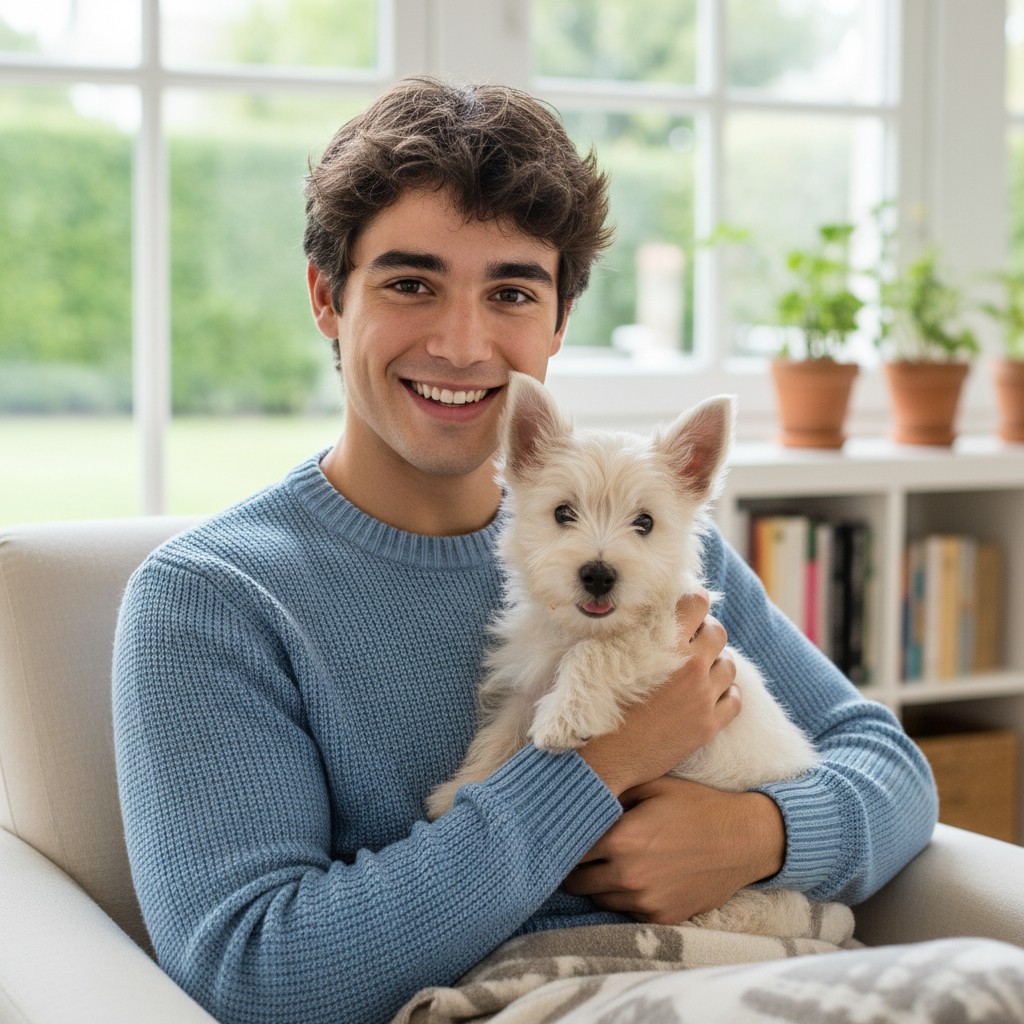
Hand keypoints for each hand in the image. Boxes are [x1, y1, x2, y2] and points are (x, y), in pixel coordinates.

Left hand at [563, 776, 785, 924]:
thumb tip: (581, 792)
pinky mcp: (662, 918)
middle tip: (584, 851)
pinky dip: (625, 898)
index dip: (566, 840)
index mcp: (621, 839)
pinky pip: (626, 912)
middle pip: (577, 880)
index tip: (565, 835)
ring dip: (599, 883)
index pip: (571, 848)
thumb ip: (614, 792)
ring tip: (611, 864)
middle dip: (576, 865)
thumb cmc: (697, 806)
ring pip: (599, 898)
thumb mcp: (653, 786)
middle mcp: (628, 875)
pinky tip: (638, 878)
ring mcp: (645, 901)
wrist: (745, 840)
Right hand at [579, 590, 739, 796]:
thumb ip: (630, 629)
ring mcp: (703, 696)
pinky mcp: (709, 725)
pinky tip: (705, 697)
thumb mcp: (603, 653)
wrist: (602, 755)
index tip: (686, 611)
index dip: (694, 603)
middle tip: (688, 645)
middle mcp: (690, 665)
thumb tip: (645, 610)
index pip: (698, 602)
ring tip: (696, 673)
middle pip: (717, 631)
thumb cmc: (594, 701)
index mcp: (665, 641)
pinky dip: (724, 693)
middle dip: (704, 633)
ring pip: (728, 664)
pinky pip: (734, 698)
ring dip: (715, 663)